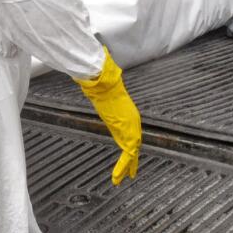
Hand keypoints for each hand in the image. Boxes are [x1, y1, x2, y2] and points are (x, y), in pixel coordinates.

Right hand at [74, 49, 140, 184]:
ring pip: (131, 152)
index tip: (129, 151)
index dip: (129, 142)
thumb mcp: (102, 81)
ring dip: (127, 166)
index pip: (129, 130)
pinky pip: (127, 154)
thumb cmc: (104, 81)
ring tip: (123, 179)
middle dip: (131, 159)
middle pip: (133, 143)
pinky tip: (120, 177)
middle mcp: (131, 121)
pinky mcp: (127, 133)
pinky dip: (123, 166)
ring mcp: (130, 128)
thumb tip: (99, 53)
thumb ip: (102, 74)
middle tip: (131, 173)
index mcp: (126, 112)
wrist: (107, 84)